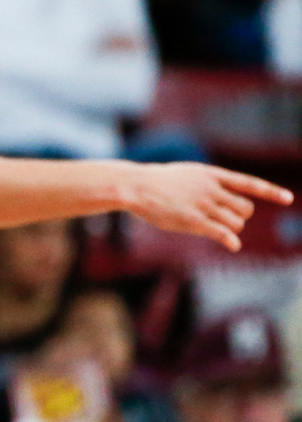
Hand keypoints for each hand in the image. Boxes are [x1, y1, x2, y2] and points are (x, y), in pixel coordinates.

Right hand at [125, 162, 293, 252]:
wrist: (135, 186)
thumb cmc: (156, 183)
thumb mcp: (187, 175)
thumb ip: (207, 184)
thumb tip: (220, 198)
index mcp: (212, 175)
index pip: (248, 183)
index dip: (270, 192)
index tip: (288, 199)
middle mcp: (212, 189)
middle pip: (245, 208)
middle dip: (240, 217)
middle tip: (225, 221)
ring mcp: (203, 205)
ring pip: (235, 222)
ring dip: (230, 229)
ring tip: (215, 229)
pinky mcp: (193, 221)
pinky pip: (222, 233)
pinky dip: (230, 240)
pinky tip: (232, 246)